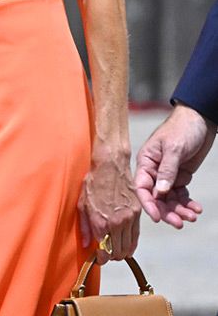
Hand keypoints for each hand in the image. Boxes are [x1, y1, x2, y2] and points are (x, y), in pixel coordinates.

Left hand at [78, 154, 140, 264]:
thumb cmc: (93, 183)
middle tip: (106, 253)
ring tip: (115, 248)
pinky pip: (136, 236)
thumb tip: (86, 245)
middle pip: (118, 252)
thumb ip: (84, 227)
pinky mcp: (138, 213)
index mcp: (101, 222)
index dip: (102, 259)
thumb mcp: (82, 204)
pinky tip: (125, 243)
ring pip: (129, 247)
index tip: (99, 258)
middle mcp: (117, 223)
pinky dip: (131, 243)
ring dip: (122, 251)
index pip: (105, 252)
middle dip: (112, 256)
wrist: (111, 166)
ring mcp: (129, 218)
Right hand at [134, 104, 215, 227]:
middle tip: (180, 223)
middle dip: (167, 211)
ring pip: (169, 199)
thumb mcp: (174, 148)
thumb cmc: (182, 129)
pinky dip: (187, 204)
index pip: (141, 187)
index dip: (148, 204)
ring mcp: (167, 175)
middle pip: (156, 197)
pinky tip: (196, 208)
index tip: (157, 218)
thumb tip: (160, 192)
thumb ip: (167, 170)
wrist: (200, 120)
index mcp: (146, 161)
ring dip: (180, 210)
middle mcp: (154, 170)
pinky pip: (181, 195)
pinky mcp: (180, 177)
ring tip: (193, 216)